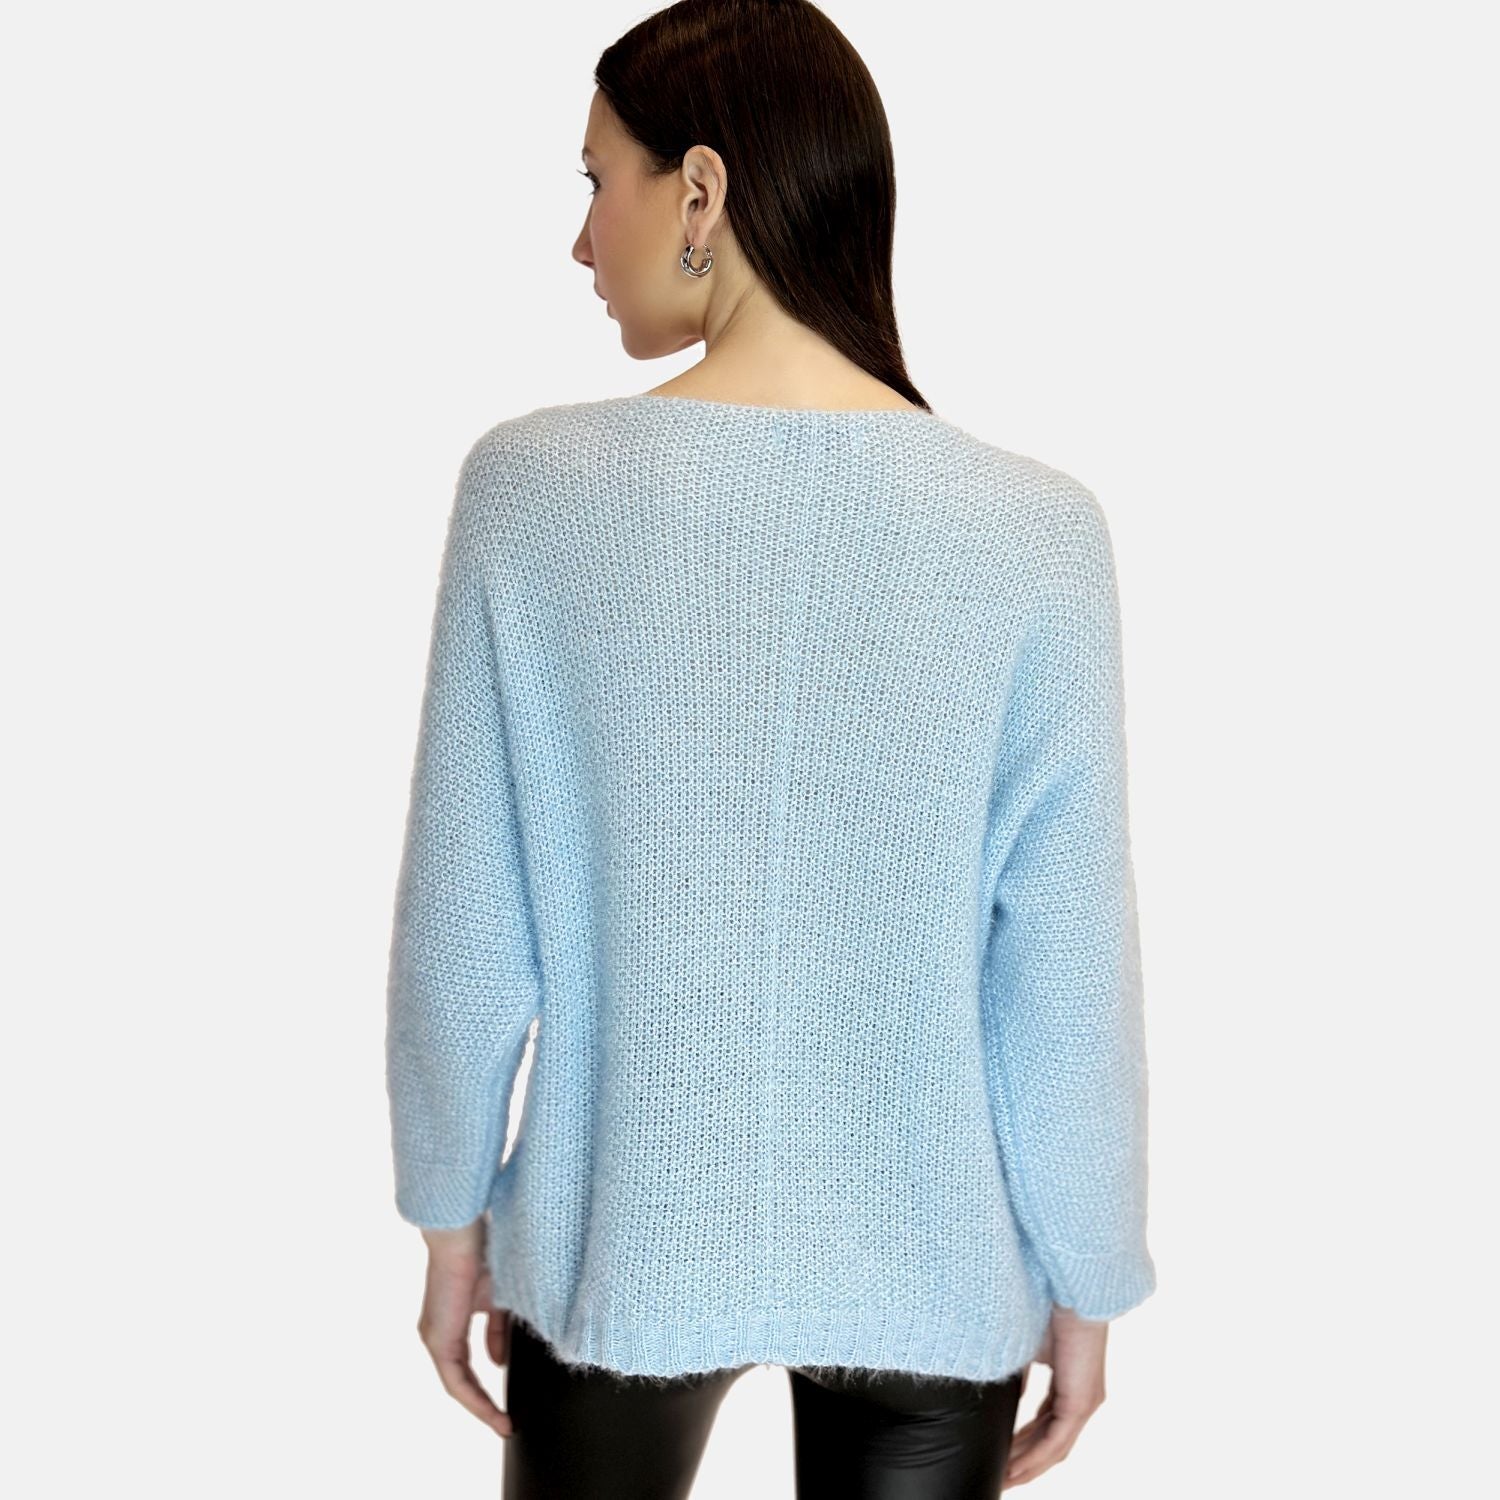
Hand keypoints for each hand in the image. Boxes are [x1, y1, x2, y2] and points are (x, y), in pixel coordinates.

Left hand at [415, 1220, 513, 1438]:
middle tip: (507, 1423)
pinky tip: (492, 1410)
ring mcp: (434, 1338)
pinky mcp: (438, 1339)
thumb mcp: (497, 1300)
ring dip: (480, 1406)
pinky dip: (473, 1397)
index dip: (486, 1388)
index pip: (466, 1366)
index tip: (507, 1407)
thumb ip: (496, 1331)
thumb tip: (497, 1363)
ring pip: (457, 1385)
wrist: (464, 1235)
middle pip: (460, 1382)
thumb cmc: (483, 1256)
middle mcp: (437, 1334)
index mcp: (450, 1323)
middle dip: (484, 1404)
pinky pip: (455, 1380)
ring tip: (502, 1424)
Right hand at [1003, 1304, 1109, 1486]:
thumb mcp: (1025, 1349)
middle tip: (999, 1476)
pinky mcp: (1082, 1402)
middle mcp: (1081, 1400)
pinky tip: (1016, 1466)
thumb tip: (1001, 1396)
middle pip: (1050, 1443)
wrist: (1069, 1292)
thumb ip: (1017, 1375)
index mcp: (1068, 1385)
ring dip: (1028, 1466)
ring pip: (1054, 1448)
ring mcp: (1084, 1404)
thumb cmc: (1048, 1311)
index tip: (1001, 1456)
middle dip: (1023, 1462)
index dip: (1023, 1444)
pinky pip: (1058, 1440)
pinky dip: (1036, 1457)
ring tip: (1003, 1478)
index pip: (1045, 1425)